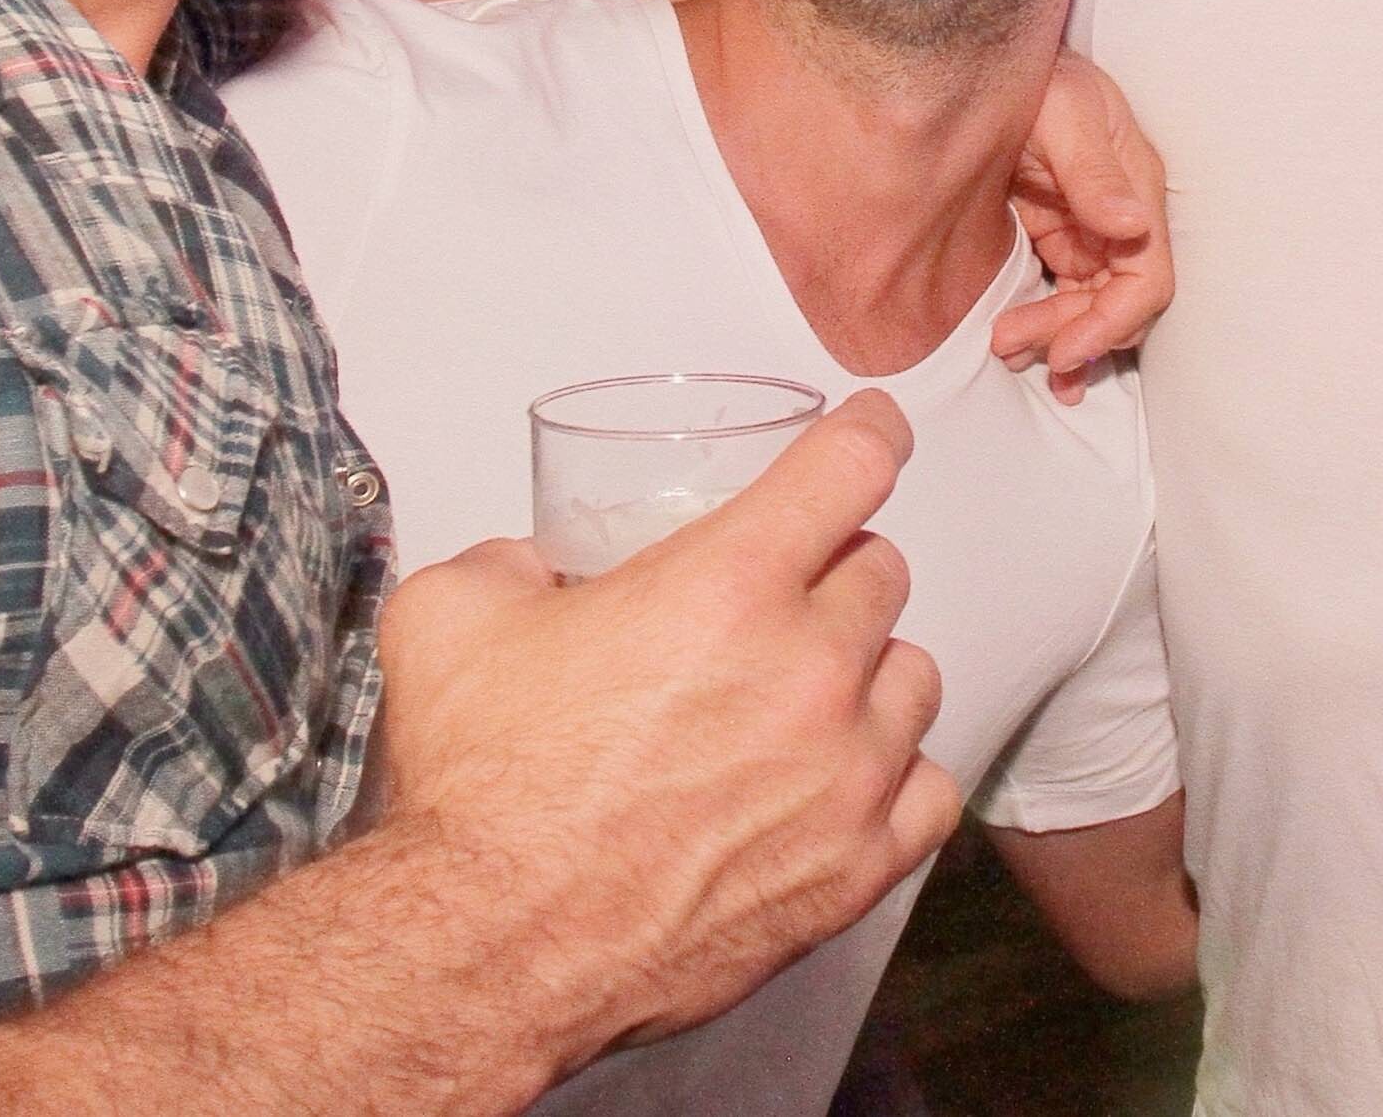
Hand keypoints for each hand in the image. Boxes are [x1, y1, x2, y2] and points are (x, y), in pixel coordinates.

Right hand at [362, 392, 956, 1058]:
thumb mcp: (451, 616)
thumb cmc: (477, 793)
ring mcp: (844, 773)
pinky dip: (894, 778)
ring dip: (866, 673)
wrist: (488, 949)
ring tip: (798, 698)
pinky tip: (841, 780)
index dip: (865, 435)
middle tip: (770, 605)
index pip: (853, 465)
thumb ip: (509, 561)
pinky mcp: (855, 868)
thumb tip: (533, 565)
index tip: (868, 434)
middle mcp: (807, 668)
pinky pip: (930, 791)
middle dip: (829, 573)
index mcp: (726, 584)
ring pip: (913, 677)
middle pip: (880, 572)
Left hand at [996, 51, 1169, 403]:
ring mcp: (1087, 230)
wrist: (988, 61)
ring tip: (1006, 351)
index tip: (1066, 350)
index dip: (1111, 324)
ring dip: (1055, 339)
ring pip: (1087, 308)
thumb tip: (1132, 226)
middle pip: (1115, 305)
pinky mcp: (1053, 235)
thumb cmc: (1040, 76)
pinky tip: (1024, 351)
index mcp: (1136, 189)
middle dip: (1072, 335)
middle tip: (1012, 346)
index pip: (1146, 280)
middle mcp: (1120, 218)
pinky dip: (1046, 327)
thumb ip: (1094, 172)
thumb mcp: (1066, 113)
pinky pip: (1059, 294)